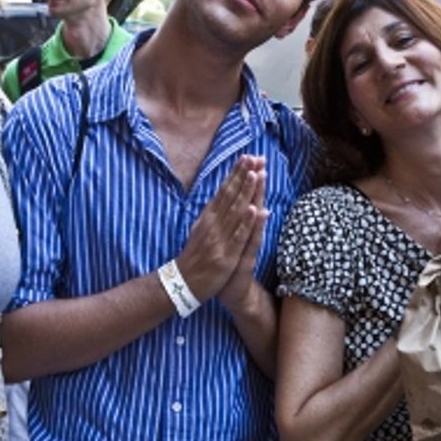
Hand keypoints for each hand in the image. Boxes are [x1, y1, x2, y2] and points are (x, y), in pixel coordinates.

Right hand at [177, 155, 266, 301]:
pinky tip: (254, 210)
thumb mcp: (201, 228)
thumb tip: (223, 195)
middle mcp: (214, 224)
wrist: (184, 283)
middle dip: (244, 176)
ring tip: (255, 174)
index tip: (247, 157)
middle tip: (255, 157)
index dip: (237, 174)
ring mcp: (220, 238)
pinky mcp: (226, 255)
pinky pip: (238, 236)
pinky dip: (246, 223)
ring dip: (246, 192)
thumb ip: (213, 212)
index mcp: (209, 217)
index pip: (225, 190)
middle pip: (231, 195)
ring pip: (236, 211)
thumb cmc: (196, 255)